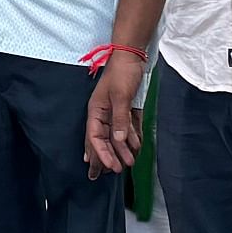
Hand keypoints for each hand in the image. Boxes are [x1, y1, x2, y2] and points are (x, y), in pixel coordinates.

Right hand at [85, 54, 142, 176]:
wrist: (131, 56)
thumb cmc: (122, 73)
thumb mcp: (120, 96)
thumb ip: (119, 119)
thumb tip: (118, 141)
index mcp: (96, 111)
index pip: (95, 137)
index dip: (102, 154)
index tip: (111, 167)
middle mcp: (103, 114)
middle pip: (101, 141)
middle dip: (103, 158)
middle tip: (103, 176)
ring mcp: (114, 113)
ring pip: (116, 137)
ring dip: (122, 150)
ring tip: (128, 164)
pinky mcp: (126, 110)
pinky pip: (127, 128)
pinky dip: (131, 139)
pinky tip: (135, 148)